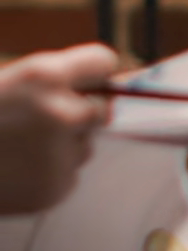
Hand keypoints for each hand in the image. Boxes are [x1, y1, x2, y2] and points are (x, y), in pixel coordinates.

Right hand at [0, 45, 117, 214]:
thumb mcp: (11, 83)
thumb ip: (55, 81)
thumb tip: (112, 84)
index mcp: (46, 74)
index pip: (103, 62)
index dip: (95, 73)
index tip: (90, 82)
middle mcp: (61, 112)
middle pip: (102, 110)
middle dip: (82, 115)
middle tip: (47, 122)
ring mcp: (60, 153)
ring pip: (84, 147)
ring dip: (63, 148)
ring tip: (18, 150)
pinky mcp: (55, 188)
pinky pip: (69, 175)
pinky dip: (49, 175)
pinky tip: (16, 172)